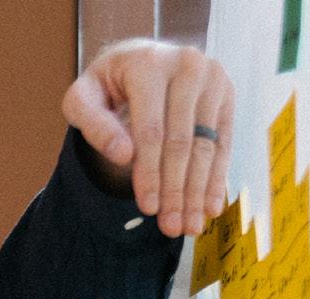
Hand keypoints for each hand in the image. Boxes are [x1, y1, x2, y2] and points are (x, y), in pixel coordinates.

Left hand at [61, 39, 234, 236]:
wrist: (139, 59)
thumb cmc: (106, 85)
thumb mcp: (83, 99)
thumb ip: (93, 125)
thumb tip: (123, 155)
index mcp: (148, 65)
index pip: (151, 131)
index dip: (149, 173)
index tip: (147, 209)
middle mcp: (187, 65)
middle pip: (182, 142)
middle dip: (177, 191)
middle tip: (172, 228)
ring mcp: (212, 78)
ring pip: (206, 146)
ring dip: (199, 191)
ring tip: (191, 226)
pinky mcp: (226, 93)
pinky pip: (223, 142)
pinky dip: (217, 177)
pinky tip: (211, 206)